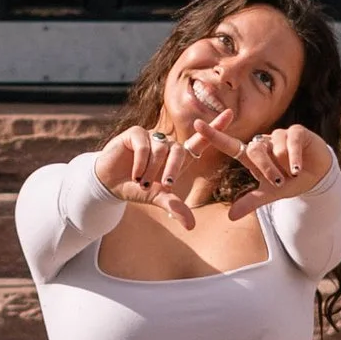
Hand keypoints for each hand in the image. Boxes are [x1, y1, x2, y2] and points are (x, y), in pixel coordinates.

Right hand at [91, 123, 205, 227]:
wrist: (108, 183)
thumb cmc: (136, 188)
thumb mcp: (157, 198)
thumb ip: (175, 208)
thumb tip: (191, 226)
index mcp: (177, 156)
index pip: (200, 140)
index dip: (215, 127)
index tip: (231, 113)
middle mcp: (166, 143)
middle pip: (179, 150)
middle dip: (173, 170)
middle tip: (164, 186)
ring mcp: (151, 136)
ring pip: (160, 149)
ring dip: (151, 170)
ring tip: (141, 182)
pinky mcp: (135, 133)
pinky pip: (144, 144)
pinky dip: (140, 162)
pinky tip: (134, 174)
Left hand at [206, 119, 332, 199]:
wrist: (317, 176)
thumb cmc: (289, 181)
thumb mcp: (270, 194)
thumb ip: (251, 202)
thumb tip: (230, 217)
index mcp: (253, 155)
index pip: (230, 145)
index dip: (214, 136)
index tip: (197, 125)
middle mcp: (264, 142)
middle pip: (254, 149)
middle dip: (265, 167)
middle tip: (277, 181)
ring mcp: (280, 135)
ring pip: (274, 146)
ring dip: (283, 164)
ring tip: (292, 174)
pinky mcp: (298, 132)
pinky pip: (291, 141)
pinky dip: (294, 156)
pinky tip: (297, 168)